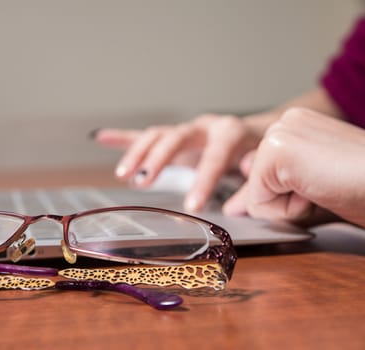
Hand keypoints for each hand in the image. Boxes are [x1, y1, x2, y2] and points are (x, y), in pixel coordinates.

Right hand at [93, 114, 260, 211]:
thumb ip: (253, 183)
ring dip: (138, 154)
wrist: (257, 133)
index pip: (214, 156)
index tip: (192, 206)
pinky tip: (100, 137)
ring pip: (156, 136)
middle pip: (175, 138)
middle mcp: (203, 127)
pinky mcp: (173, 137)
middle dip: (158, 159)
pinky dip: (122, 137)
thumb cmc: (259, 153)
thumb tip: (240, 203)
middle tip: (143, 182)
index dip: (203, 180)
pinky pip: (145, 135)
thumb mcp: (264, 165)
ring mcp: (185, 131)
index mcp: (229, 133)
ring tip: (123, 175)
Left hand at [223, 108, 364, 230]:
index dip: (292, 197)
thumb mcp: (314, 191)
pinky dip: (290, 210)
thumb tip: (235, 207)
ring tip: (328, 188)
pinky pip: (260, 203)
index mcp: (296, 128)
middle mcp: (284, 123)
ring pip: (258, 197)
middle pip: (258, 188)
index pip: (265, 178)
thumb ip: (273, 196)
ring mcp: (279, 133)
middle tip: (331, 186)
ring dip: (291, 206)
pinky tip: (321, 190)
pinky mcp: (277, 151)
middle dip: (290, 202)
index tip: (325, 183)